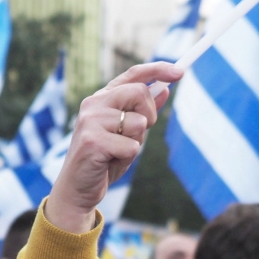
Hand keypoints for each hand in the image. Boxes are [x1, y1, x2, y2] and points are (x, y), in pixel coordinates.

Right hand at [45, 62, 181, 232]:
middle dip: (150, 115)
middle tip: (136, 135)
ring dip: (136, 142)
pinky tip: (109, 162)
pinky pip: (131, 146)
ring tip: (117, 152)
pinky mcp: (92, 141)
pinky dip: (127, 158)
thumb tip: (164, 89)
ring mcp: (91, 121)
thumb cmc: (103, 161)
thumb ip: (142, 112)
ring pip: (138, 122)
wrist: (77, 189)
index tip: (180, 72)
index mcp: (102, 99)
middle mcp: (94, 104)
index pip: (133, 75)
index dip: (158, 70)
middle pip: (140, 93)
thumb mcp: (127, 134)